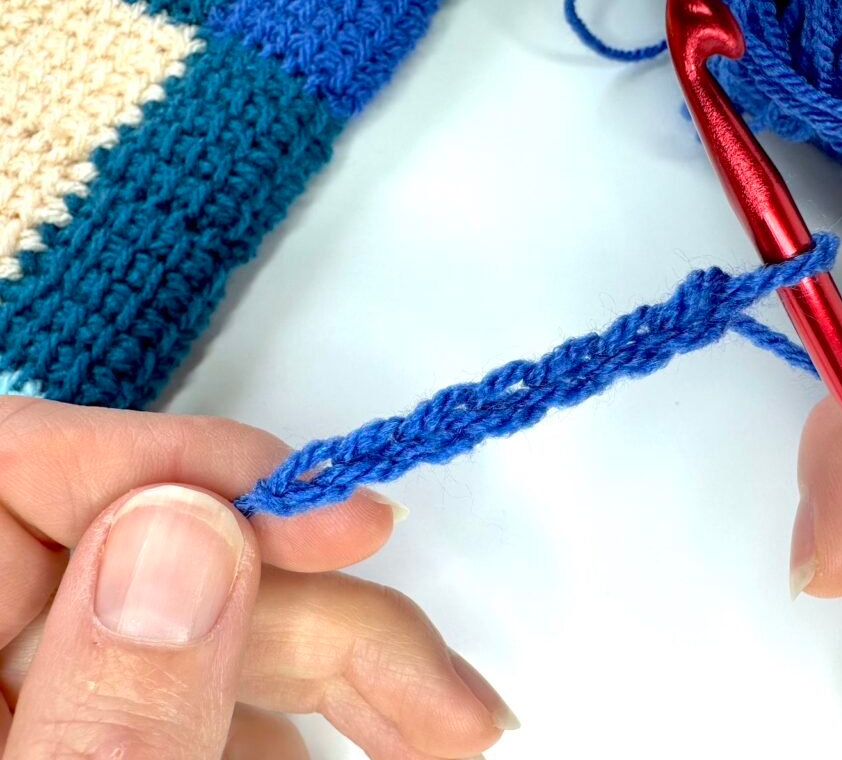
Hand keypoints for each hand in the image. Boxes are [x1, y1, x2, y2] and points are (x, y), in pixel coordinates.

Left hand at [0, 398, 516, 758]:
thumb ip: (116, 702)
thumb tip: (187, 527)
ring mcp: (49, 696)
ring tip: (444, 727)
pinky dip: (300, 711)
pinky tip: (371, 743)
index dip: (202, 468)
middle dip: (323, 605)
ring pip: (212, 625)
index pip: (34, 466)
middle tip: (435, 681)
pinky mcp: (109, 726)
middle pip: (165, 557)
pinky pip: (212, 689)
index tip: (340, 518)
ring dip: (346, 663)